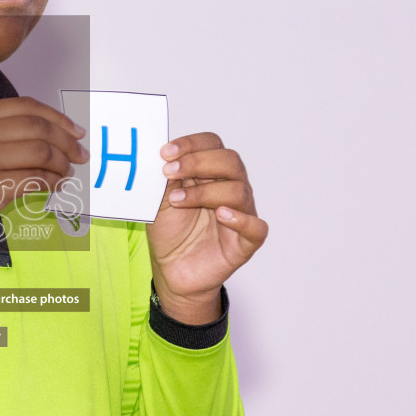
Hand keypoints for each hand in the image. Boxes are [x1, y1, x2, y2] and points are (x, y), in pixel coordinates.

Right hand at [0, 97, 87, 259]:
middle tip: (80, 153)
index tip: (73, 130)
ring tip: (67, 171)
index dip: (56, 117)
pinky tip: (56, 185)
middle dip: (66, 141)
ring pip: (40, 152)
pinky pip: (34, 179)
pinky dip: (52, 182)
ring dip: (61, 163)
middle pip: (37, 127)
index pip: (25, 106)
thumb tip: (48, 135)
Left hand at [147, 132, 268, 323]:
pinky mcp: (246, 241)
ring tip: (178, 201)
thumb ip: (165, 179)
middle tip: (169, 172)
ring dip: (205, 192)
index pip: (212, 144)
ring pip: (239, 190)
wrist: (172, 270)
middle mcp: (230, 188)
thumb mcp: (159, 201)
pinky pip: (256, 227)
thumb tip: (163, 156)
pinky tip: (221, 215)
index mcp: (211, 172)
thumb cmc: (171, 232)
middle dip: (198, 162)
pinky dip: (240, 219)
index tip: (165, 153)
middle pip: (230, 161)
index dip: (191, 144)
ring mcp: (241, 213)